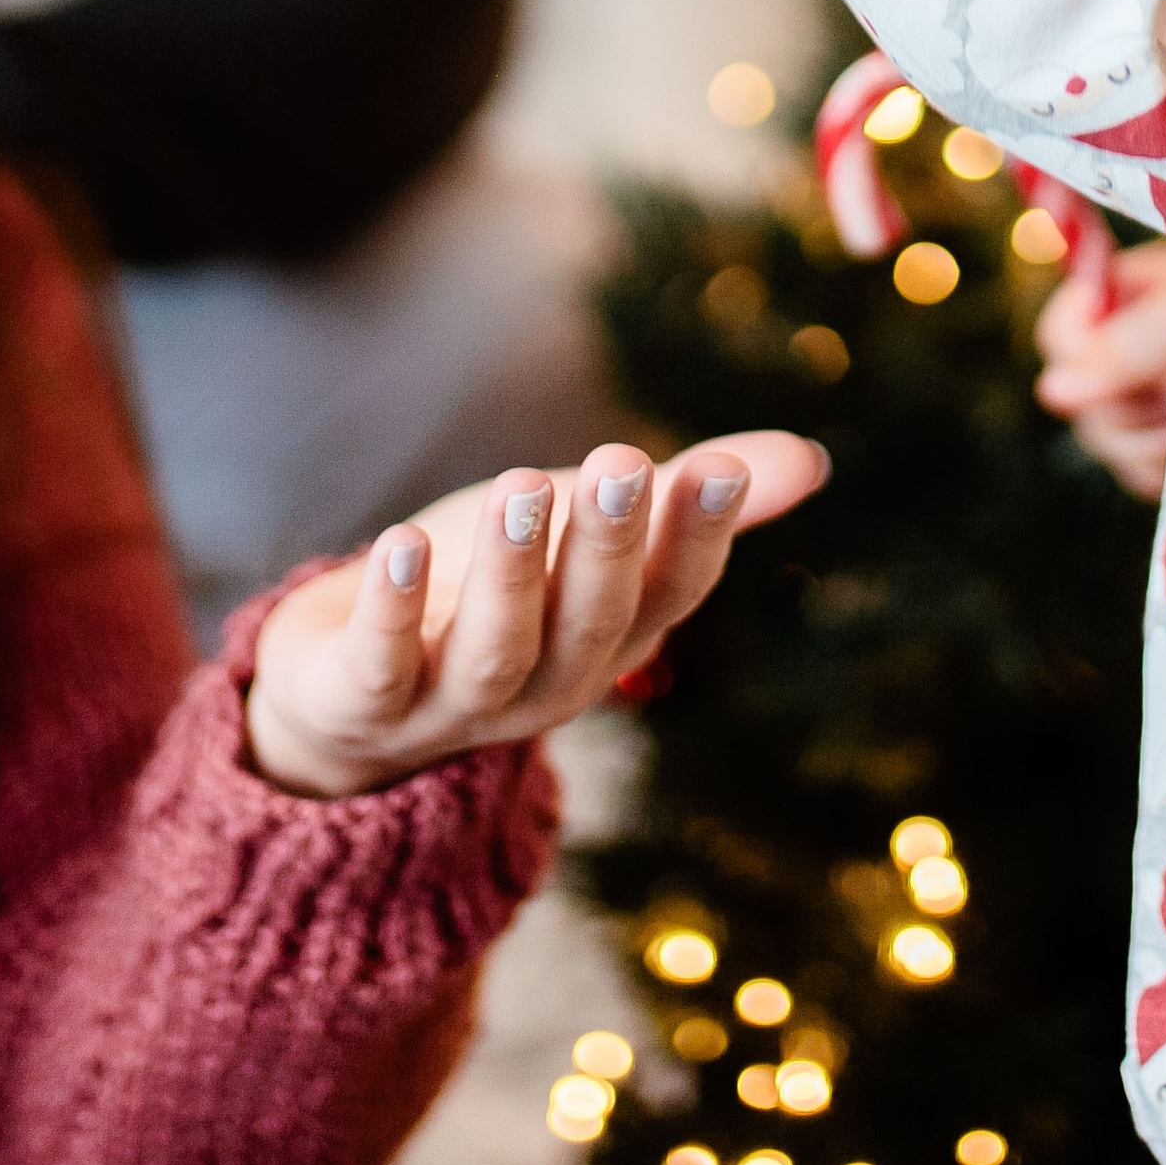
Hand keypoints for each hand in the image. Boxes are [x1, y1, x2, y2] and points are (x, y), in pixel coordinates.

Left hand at [244, 430, 828, 797]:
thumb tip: (815, 459)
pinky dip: (394, 610)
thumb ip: (687, 501)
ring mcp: (452, 705)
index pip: (668, 596)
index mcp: (609, 641)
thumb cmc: (494, 594)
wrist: (350, 691)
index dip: (693, 539)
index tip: (713, 469)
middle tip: (622, 462)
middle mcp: (545, 685)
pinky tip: (402, 540)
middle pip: (587, 623)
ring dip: (513, 572)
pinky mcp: (362, 705)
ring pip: (496, 650)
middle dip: (607, 546)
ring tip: (523, 485)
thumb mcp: (585, 532)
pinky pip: (381, 668)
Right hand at [1035, 242, 1165, 503]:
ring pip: (1111, 447)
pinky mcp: (1156, 450)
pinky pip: (1142, 475)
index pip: (1057, 337)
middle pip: (1080, 404)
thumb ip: (1118, 351)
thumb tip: (1051, 392)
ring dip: (1158, 435)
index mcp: (1109, 302)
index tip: (1140, 352)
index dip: (1084, 355)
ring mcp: (1132, 406)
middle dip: (1132, 405)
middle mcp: (1110, 355)